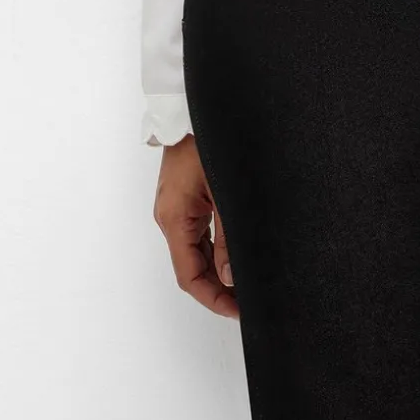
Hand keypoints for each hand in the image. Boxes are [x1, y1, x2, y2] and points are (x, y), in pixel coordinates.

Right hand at [153, 133, 238, 319]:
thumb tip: (232, 277)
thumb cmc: (208, 141)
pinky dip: (213, 248)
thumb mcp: (225, 193)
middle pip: (191, 266)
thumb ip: (229, 237)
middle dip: (218, 288)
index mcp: (174, 219)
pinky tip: (235, 252)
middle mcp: (169, 217)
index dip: (213, 299)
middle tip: (249, 300)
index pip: (189, 276)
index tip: (238, 312)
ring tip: (247, 281)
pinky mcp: (183, 195)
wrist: (191, 108)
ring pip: (194, 250)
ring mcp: (175, 206)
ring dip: (217, 269)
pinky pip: (196, 231)